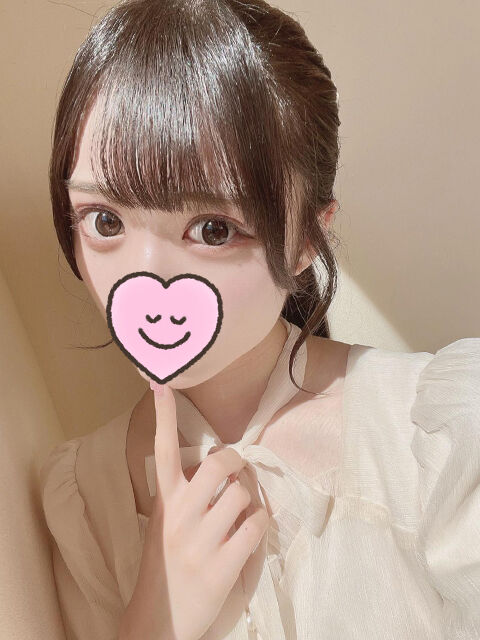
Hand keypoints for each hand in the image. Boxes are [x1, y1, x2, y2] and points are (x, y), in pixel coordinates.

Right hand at [119, 384, 269, 639]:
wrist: (159, 619)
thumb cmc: (166, 562)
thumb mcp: (165, 522)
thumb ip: (184, 492)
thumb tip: (218, 463)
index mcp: (163, 501)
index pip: (162, 450)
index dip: (163, 416)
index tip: (161, 384)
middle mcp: (179, 515)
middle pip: (219, 463)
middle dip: (236, 462)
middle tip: (237, 471)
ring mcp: (200, 541)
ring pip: (242, 495)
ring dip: (248, 501)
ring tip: (240, 515)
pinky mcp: (222, 566)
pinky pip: (256, 527)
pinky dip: (259, 527)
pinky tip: (248, 536)